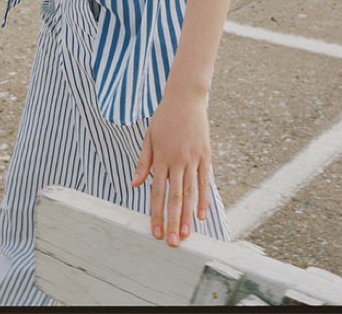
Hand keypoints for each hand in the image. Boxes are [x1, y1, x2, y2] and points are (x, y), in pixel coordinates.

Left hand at [131, 90, 210, 246]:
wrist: (185, 97)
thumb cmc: (164, 118)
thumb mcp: (149, 137)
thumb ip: (143, 162)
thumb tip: (135, 185)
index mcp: (161, 157)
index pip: (157, 191)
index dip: (157, 213)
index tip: (156, 232)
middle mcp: (177, 160)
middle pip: (175, 196)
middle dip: (173, 221)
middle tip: (172, 243)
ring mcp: (193, 158)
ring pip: (191, 192)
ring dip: (189, 216)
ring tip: (187, 236)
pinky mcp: (206, 155)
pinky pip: (205, 181)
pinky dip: (204, 199)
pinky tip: (202, 215)